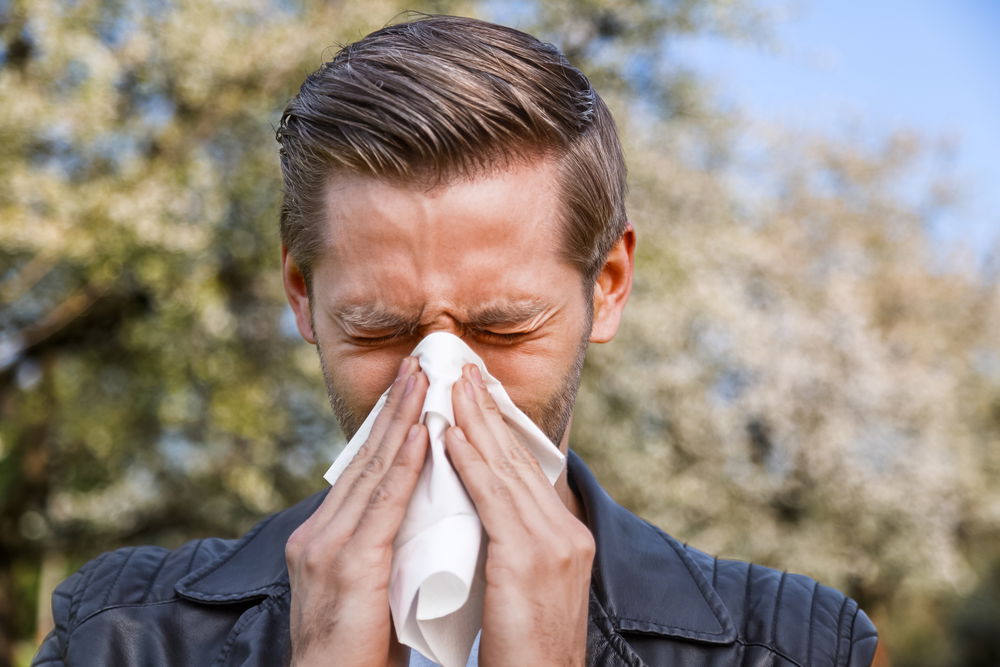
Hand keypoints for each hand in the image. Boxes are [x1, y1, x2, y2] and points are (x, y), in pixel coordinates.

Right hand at [285, 357, 429, 666]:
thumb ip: (382, 549)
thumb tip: (415, 520)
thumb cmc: (359, 651)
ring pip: (374, 469)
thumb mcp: (368, 588)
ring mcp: (329, 546)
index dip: (387, 428)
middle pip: (364, 458)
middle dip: (394, 408)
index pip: (361, 471)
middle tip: (419, 363)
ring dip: (402, 419)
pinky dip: (406, 464)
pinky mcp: (349, 564)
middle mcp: (319, 534)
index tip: (411, 391)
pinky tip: (424, 433)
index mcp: (323, 538)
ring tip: (424, 378)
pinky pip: (384, 503)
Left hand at [446, 364, 593, 666]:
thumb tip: (482, 520)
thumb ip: (511, 548)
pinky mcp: (530, 560)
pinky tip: (450, 437)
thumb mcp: (524, 589)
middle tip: (464, 370)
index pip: (527, 472)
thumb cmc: (525, 652)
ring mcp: (553, 545)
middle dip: (489, 412)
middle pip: (520, 460)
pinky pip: (494, 500)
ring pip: (508, 469)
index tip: (477, 396)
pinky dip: (470, 463)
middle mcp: (566, 534)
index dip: (500, 432)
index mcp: (566, 539)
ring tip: (452, 387)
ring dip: (476, 423)